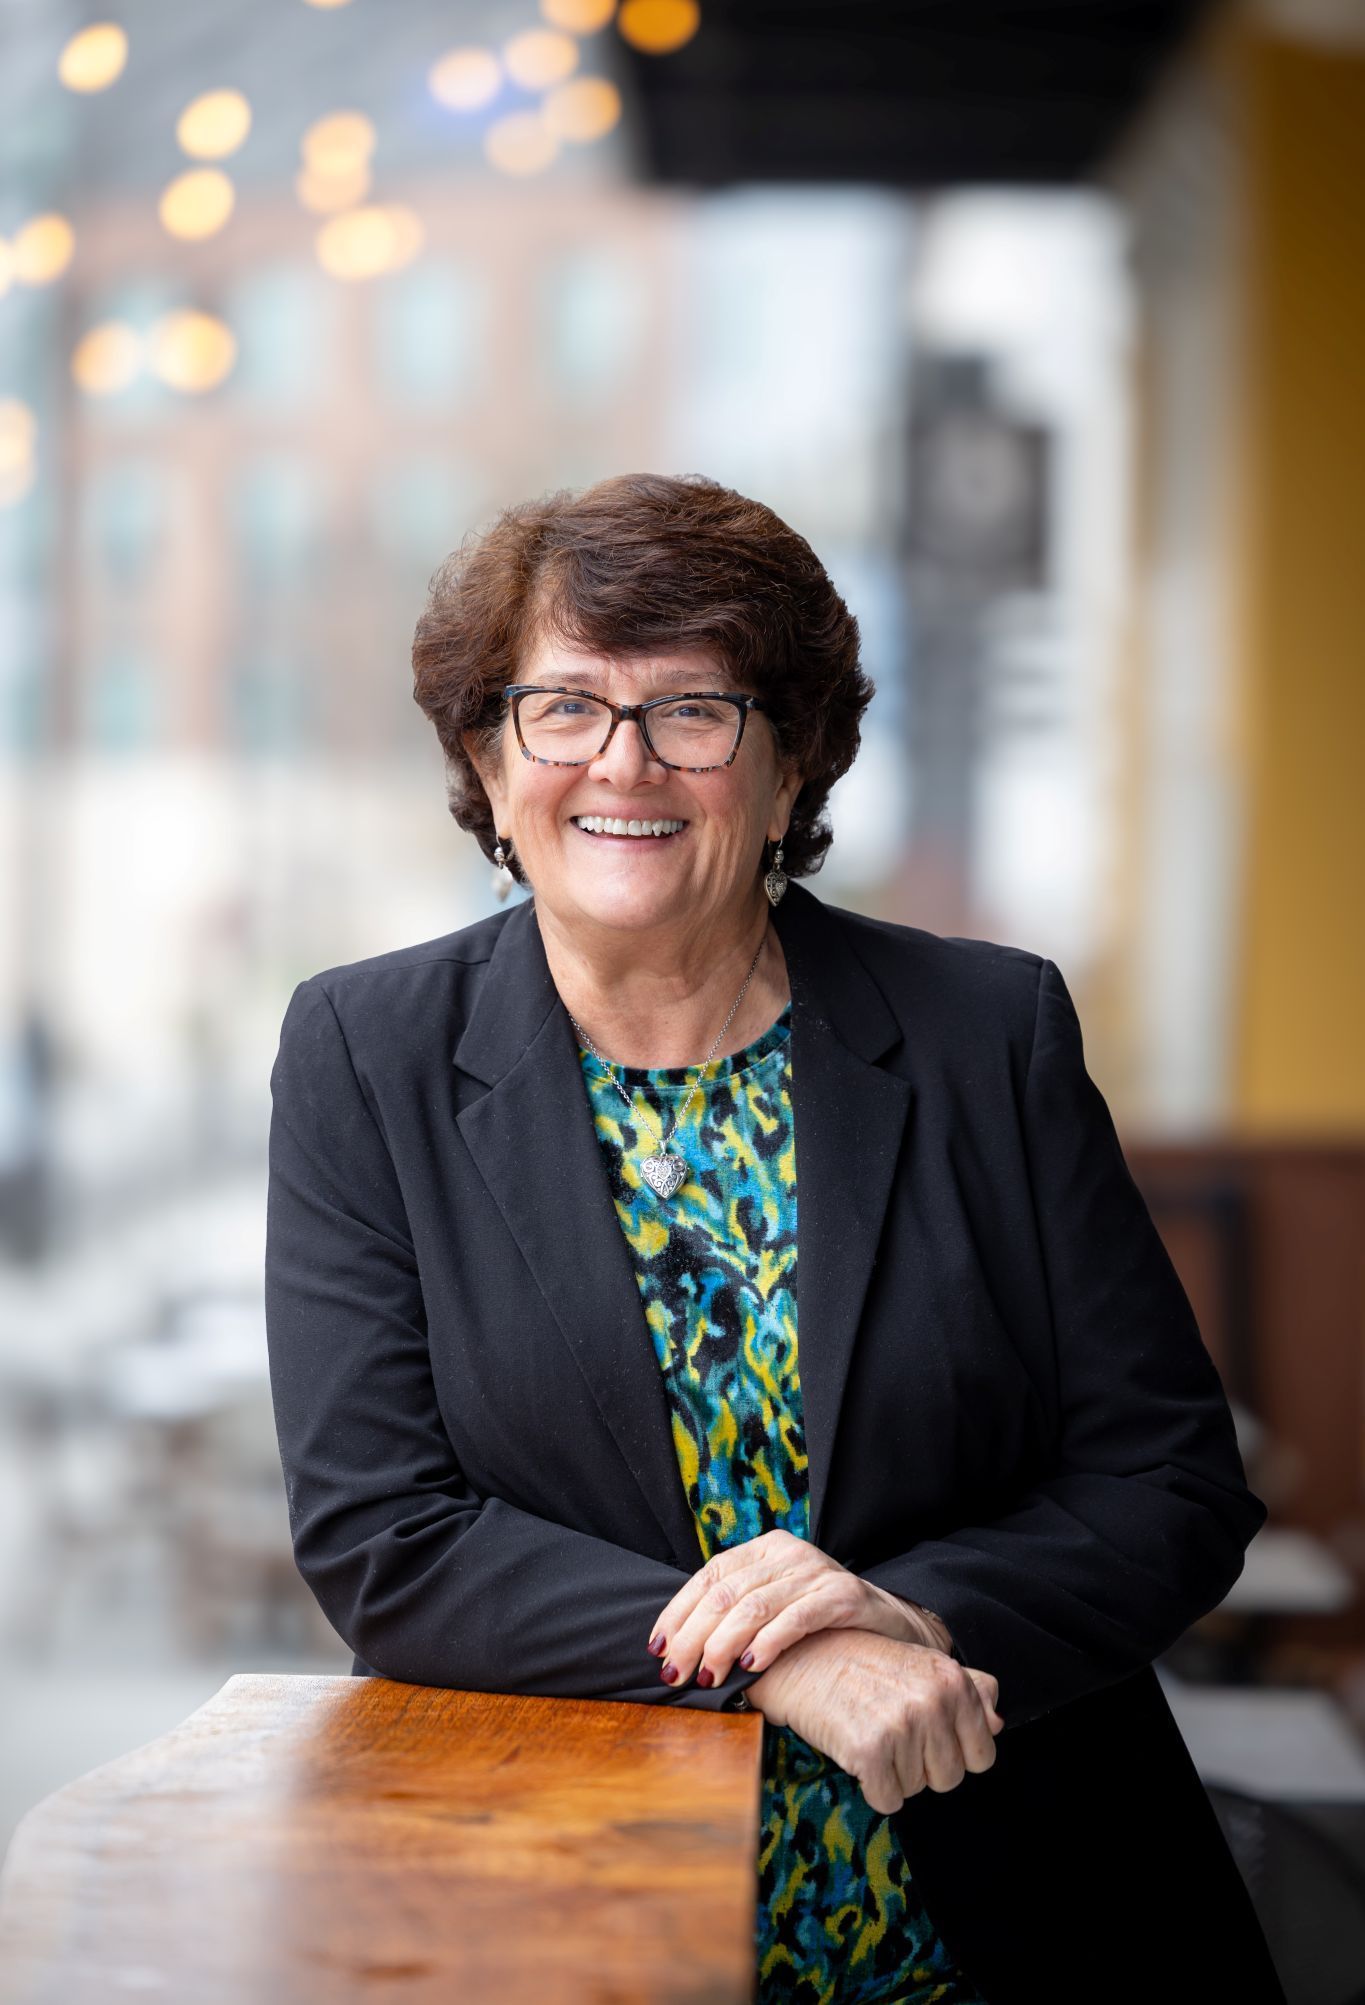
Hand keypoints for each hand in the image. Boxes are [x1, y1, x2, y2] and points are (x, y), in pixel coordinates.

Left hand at [647, 1528, 950, 1689]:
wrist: (890, 1625)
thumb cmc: (820, 1624)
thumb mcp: (775, 1607)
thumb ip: (736, 1613)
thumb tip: (676, 1649)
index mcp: (764, 1549)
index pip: (710, 1575)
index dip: (679, 1611)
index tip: (658, 1648)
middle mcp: (787, 1553)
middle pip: (726, 1592)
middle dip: (693, 1636)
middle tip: (677, 1673)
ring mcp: (816, 1571)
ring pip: (755, 1605)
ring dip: (723, 1645)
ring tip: (709, 1676)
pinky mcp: (843, 1594)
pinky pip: (797, 1617)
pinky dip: (768, 1642)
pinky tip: (750, 1666)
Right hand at [746, 1628, 1003, 1815]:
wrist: (801, 1657)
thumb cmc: (863, 1663)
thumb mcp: (922, 1664)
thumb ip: (969, 1690)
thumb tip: (997, 1723)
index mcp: (952, 1680)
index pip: (982, 1756)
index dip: (952, 1754)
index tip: (924, 1734)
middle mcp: (933, 1700)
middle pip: (948, 1778)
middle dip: (920, 1766)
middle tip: (889, 1730)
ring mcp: (901, 1724)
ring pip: (916, 1791)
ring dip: (892, 1773)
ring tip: (869, 1731)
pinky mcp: (869, 1749)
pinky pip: (887, 1800)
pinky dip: (871, 1787)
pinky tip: (855, 1750)